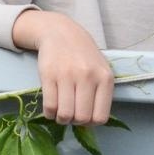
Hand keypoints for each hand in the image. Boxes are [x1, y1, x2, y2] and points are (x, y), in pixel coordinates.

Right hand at [12, 10, 114, 125]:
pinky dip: (49, 113)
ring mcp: (67, 75)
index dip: (90, 122)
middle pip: (81, 118)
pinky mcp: (48, 74)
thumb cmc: (83, 55)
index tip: (84, 117)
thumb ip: (100, 94)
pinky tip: (51, 108)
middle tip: (71, 114)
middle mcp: (88, 77)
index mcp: (105, 78)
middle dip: (75, 122)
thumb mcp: (100, 70)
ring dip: (61, 119)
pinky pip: (49, 105)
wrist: (61, 32)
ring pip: (64, 114)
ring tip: (60, 112)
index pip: (100, 117)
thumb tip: (90, 123)